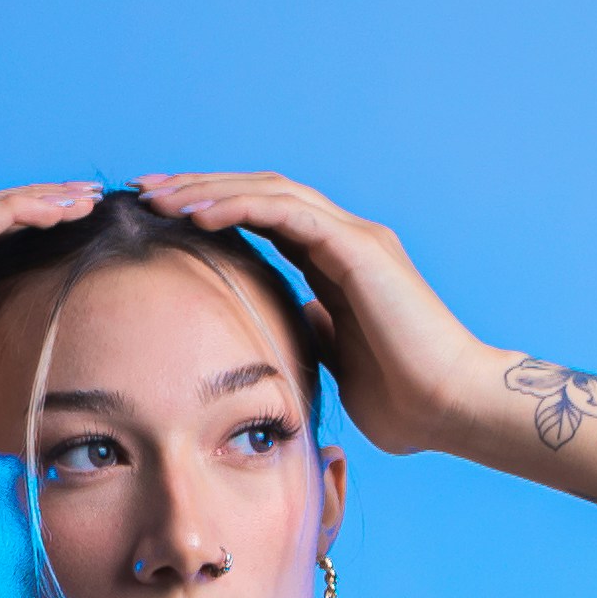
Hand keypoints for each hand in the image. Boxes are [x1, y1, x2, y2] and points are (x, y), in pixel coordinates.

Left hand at [133, 172, 487, 456]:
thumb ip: (315, 338)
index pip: (264, 221)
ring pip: (268, 193)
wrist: (452, 408)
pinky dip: (238, 208)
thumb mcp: (337, 366)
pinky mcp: (359, 249)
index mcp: (337, 265)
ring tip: (158, 195)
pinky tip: (196, 214)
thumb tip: (289, 331)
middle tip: (144, 190)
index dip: (214, 214)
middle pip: (259, 195)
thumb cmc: (405, 402)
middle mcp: (344, 240)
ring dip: (209, 190)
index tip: (163, 221)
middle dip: (199, 189)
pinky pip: (287, 213)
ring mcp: (354, 239)